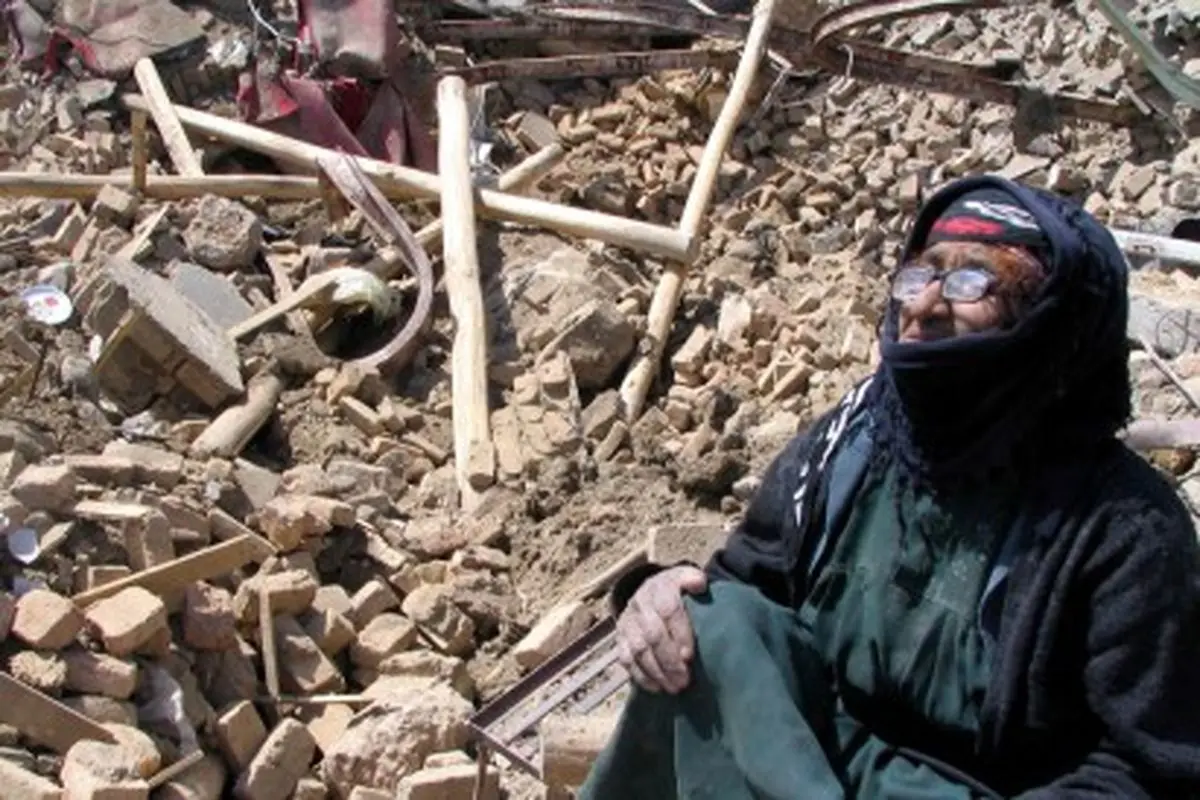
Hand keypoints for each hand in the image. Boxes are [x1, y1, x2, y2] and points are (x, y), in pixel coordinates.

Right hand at [616, 565, 707, 693]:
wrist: (651, 591)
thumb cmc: (677, 592)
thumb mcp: (686, 578)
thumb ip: (694, 579)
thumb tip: (700, 583)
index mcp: (660, 587)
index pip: (668, 610)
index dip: (679, 633)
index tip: (689, 655)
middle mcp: (640, 603)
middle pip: (653, 634)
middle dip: (669, 660)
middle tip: (685, 679)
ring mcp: (628, 621)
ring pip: (639, 650)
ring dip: (657, 672)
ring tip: (675, 687)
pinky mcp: (620, 638)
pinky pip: (626, 659)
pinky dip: (641, 676)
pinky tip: (657, 688)